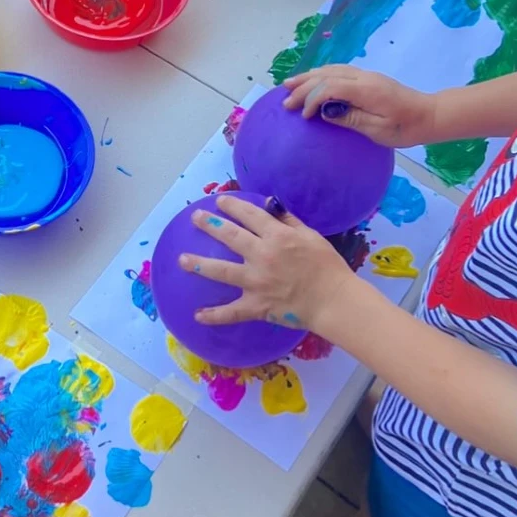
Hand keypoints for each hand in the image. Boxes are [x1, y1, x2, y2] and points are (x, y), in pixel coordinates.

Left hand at [180, 195, 356, 333]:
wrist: (334, 300)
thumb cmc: (327, 266)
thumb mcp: (311, 235)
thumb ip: (288, 221)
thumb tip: (271, 205)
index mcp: (277, 236)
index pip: (249, 216)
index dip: (232, 206)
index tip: (219, 201)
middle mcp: (263, 256)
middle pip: (230, 237)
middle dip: (210, 225)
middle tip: (195, 218)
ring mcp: (257, 282)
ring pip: (222, 271)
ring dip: (199, 265)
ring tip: (182, 260)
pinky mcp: (257, 305)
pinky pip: (232, 312)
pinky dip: (214, 316)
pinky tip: (198, 316)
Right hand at [282, 66, 433, 147]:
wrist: (430, 114)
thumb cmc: (407, 128)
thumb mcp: (379, 130)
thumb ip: (351, 119)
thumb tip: (325, 112)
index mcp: (366, 90)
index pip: (330, 88)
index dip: (312, 99)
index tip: (304, 117)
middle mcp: (363, 77)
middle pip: (326, 75)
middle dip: (303, 86)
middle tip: (284, 100)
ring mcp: (366, 75)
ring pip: (331, 70)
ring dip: (308, 77)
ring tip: (289, 85)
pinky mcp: (367, 78)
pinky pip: (338, 71)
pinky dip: (321, 75)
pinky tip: (312, 80)